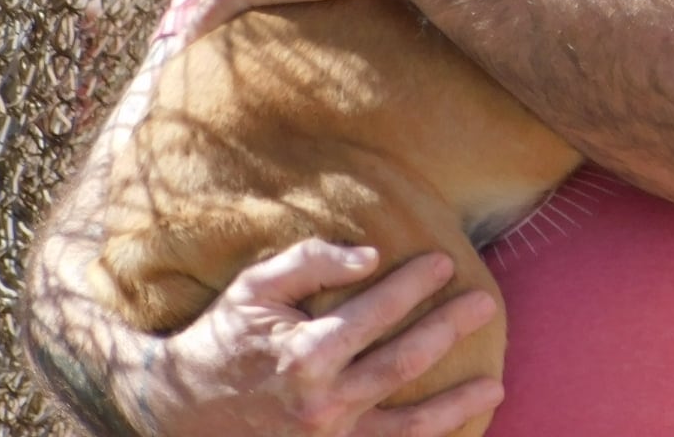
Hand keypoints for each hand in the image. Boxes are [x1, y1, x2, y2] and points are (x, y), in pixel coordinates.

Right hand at [138, 240, 502, 436]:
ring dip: (456, 402)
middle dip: (449, 329)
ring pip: (408, 423)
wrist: (178, 410)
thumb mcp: (256, 287)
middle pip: (405, 362)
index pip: (378, 311)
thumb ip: (312, 262)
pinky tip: (457, 429)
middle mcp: (324, 401)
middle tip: (485, 303)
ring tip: (495, 381)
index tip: (443, 262)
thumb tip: (372, 255)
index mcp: (306, 354)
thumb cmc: (223, 337)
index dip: (414, 284)